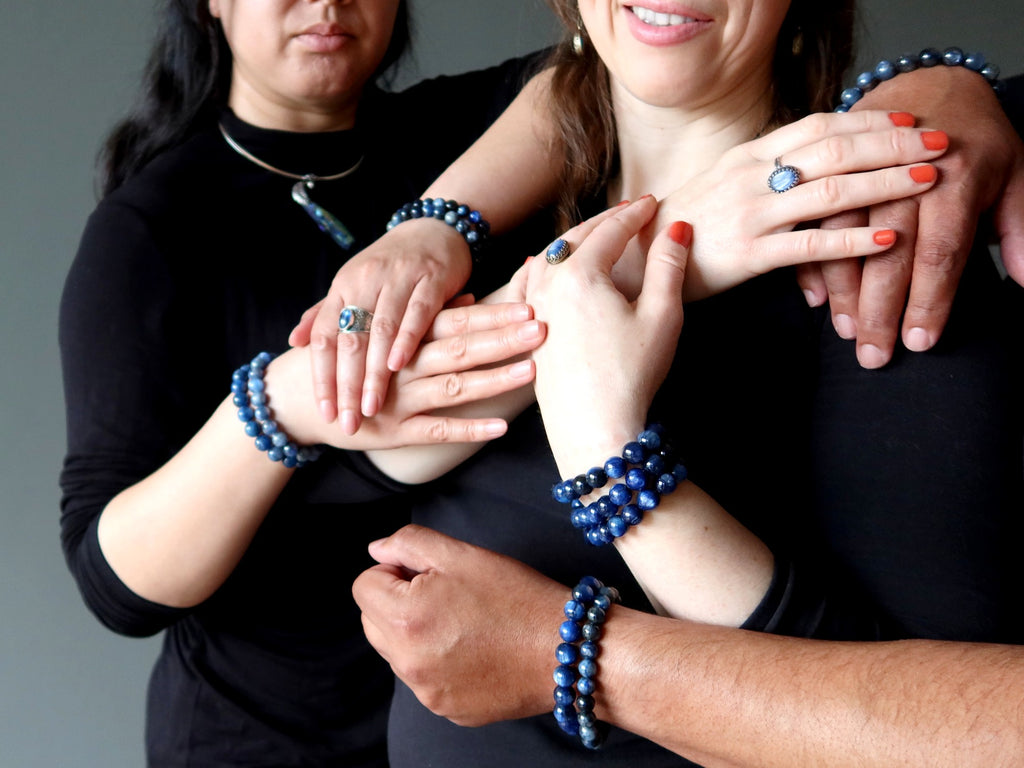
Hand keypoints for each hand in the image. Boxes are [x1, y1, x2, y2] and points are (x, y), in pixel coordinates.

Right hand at [271, 302, 543, 449]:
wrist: (299, 398)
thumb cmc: (350, 361)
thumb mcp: (383, 332)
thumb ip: (429, 319)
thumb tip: (470, 301)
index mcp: (404, 337)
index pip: (456, 320)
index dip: (493, 313)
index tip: (529, 305)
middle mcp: (404, 365)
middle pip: (461, 348)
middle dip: (503, 339)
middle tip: (542, 329)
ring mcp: (400, 399)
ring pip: (454, 387)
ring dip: (494, 379)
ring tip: (531, 370)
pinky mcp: (395, 432)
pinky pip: (437, 431)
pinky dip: (469, 429)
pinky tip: (500, 428)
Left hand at [289, 219, 471, 432]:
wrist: (433, 229)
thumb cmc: (391, 266)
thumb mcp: (354, 286)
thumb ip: (324, 314)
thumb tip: (292, 342)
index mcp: (342, 287)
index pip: (323, 338)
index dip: (321, 377)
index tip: (325, 413)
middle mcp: (364, 281)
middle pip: (349, 340)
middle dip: (347, 386)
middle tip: (348, 422)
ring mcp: (398, 279)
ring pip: (380, 331)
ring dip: (374, 373)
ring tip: (372, 407)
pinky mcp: (431, 278)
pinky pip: (417, 312)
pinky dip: (406, 339)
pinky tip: (398, 366)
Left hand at [352, 524, 563, 725]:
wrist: (566, 649)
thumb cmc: (517, 597)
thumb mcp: (462, 554)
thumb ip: (409, 543)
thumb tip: (377, 551)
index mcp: (405, 619)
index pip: (364, 586)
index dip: (394, 570)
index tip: (428, 572)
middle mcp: (408, 663)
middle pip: (373, 621)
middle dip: (398, 602)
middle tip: (447, 593)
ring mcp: (427, 692)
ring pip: (397, 652)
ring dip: (416, 632)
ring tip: (465, 621)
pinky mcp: (448, 708)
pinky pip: (425, 679)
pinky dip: (439, 661)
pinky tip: (476, 648)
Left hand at [524, 197, 690, 472]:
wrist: (593, 428)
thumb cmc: (631, 375)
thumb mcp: (662, 317)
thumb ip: (668, 266)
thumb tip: (677, 228)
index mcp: (581, 275)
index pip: (610, 230)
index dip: (635, 214)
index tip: (653, 203)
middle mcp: (549, 286)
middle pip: (575, 238)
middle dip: (605, 221)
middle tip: (630, 211)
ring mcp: (533, 309)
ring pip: (548, 259)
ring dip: (574, 240)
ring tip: (596, 234)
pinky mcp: (529, 332)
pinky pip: (529, 284)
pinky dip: (542, 266)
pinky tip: (542, 264)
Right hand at [649, 110, 947, 300]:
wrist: (635, 260)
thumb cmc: (684, 225)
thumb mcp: (723, 182)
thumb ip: (765, 168)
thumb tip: (812, 158)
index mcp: (748, 155)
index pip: (818, 126)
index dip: (867, 120)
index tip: (907, 120)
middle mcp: (751, 176)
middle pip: (834, 150)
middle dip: (891, 143)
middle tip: (936, 143)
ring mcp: (749, 215)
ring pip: (829, 191)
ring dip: (884, 183)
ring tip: (926, 181)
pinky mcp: (747, 255)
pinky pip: (808, 245)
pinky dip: (851, 241)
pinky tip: (886, 239)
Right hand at [797, 67, 1023, 367]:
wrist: (927, 80)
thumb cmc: (975, 134)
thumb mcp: (1015, 173)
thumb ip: (1019, 228)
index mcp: (955, 178)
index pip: (940, 252)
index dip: (929, 300)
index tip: (920, 341)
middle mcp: (905, 177)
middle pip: (888, 254)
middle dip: (880, 310)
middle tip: (873, 354)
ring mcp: (867, 176)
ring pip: (845, 241)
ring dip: (845, 292)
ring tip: (846, 333)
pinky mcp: (835, 177)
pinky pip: (815, 223)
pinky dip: (815, 265)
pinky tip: (818, 301)